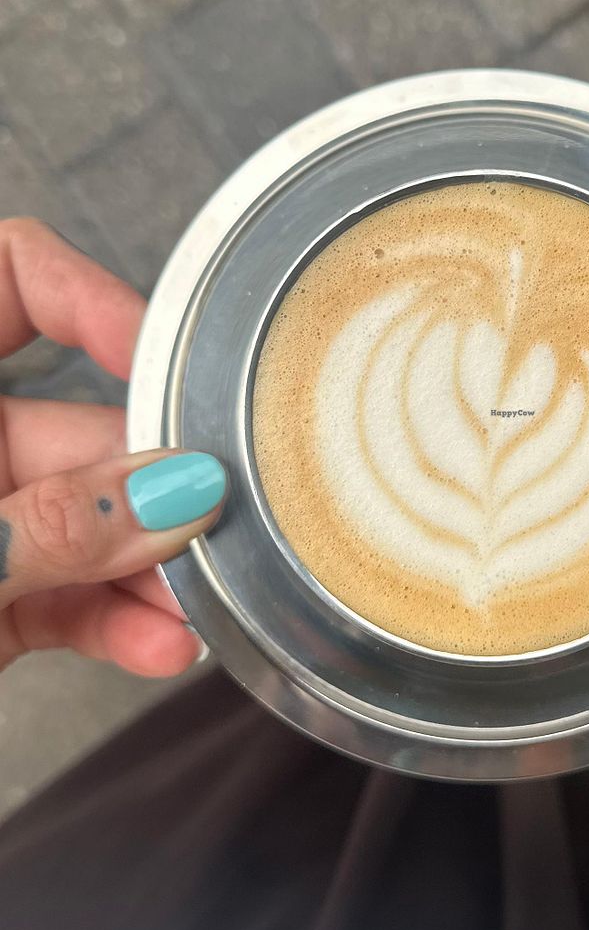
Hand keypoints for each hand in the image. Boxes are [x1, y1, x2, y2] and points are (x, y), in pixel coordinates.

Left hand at [0, 219, 225, 675]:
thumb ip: (52, 528)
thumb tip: (178, 494)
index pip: (5, 281)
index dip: (90, 300)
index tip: (171, 358)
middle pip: (74, 428)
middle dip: (155, 486)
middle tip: (225, 526)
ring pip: (84, 524)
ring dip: (151, 571)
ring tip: (201, 610)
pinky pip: (64, 598)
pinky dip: (114, 624)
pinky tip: (159, 648)